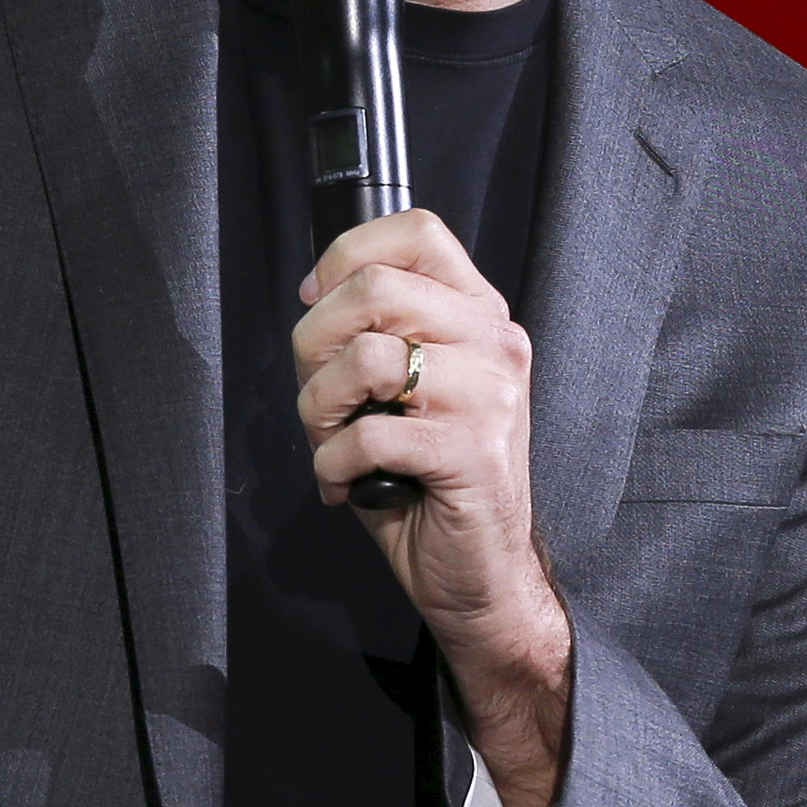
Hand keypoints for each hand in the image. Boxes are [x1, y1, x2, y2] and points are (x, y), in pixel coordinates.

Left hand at [293, 209, 572, 806]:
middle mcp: (494, 342)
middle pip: (376, 288)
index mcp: (479, 314)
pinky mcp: (472, 452)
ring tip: (329, 440)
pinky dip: (332, 465)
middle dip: (314, 340)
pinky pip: (369, 435)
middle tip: (316, 391)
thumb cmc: (429, 479)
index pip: (417, 231)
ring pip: (367, 358)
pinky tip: (343, 485)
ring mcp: (489, 396)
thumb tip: (312, 290)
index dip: (346, 255)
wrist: (482, 575)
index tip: (316, 302)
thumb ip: (374, 332)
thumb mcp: (405, 388)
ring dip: (320, 406)